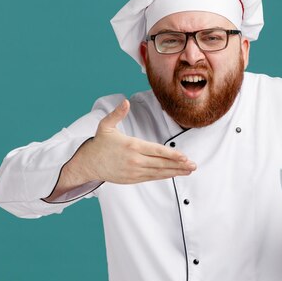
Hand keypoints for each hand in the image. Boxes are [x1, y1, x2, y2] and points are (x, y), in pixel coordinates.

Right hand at [66, 100, 196, 184]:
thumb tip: (126, 101)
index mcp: (131, 146)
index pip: (156, 151)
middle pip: (161, 163)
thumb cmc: (99, 143)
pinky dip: (164, 176)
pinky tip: (174, 173)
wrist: (88, 163)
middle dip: (179, 165)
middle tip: (193, 165)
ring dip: (175, 172)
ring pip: (158, 172)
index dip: (172, 154)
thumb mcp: (106, 126)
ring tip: (189, 170)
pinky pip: (151, 177)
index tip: (184, 156)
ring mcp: (134, 171)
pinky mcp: (132, 179)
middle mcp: (134, 160)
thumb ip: (118, 113)